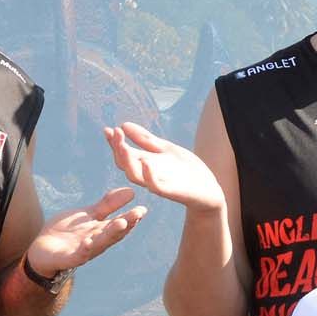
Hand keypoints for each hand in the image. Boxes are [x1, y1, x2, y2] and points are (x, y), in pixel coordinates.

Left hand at [27, 185, 145, 279]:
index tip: (143, 208)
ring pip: (100, 243)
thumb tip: (131, 192)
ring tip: (121, 222)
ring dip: (111, 234)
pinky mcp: (69, 258)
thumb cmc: (67, 232)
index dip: (132, 217)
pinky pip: (78, 254)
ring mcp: (84, 250)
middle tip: (137, 213)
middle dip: (126, 223)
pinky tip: (89, 242)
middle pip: (114, 233)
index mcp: (102, 231)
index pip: (120, 223)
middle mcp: (97, 241)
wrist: (42, 249)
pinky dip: (84, 249)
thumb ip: (108, 204)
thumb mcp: (89, 214)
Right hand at [107, 122, 224, 211]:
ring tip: (123, 146)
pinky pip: (156, 186)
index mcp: (145, 162)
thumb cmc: (186, 171)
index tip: (108, 130)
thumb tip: (123, 124)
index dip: (114, 142)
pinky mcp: (171, 191)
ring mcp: (157, 183)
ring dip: (127, 161)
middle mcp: (147, 174)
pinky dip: (149, 175)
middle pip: (124, 163)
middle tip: (114, 133)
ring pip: (134, 176)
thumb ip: (146, 140)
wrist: (208, 191)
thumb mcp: (166, 149)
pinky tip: (146, 162)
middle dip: (117, 148)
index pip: (123, 153)